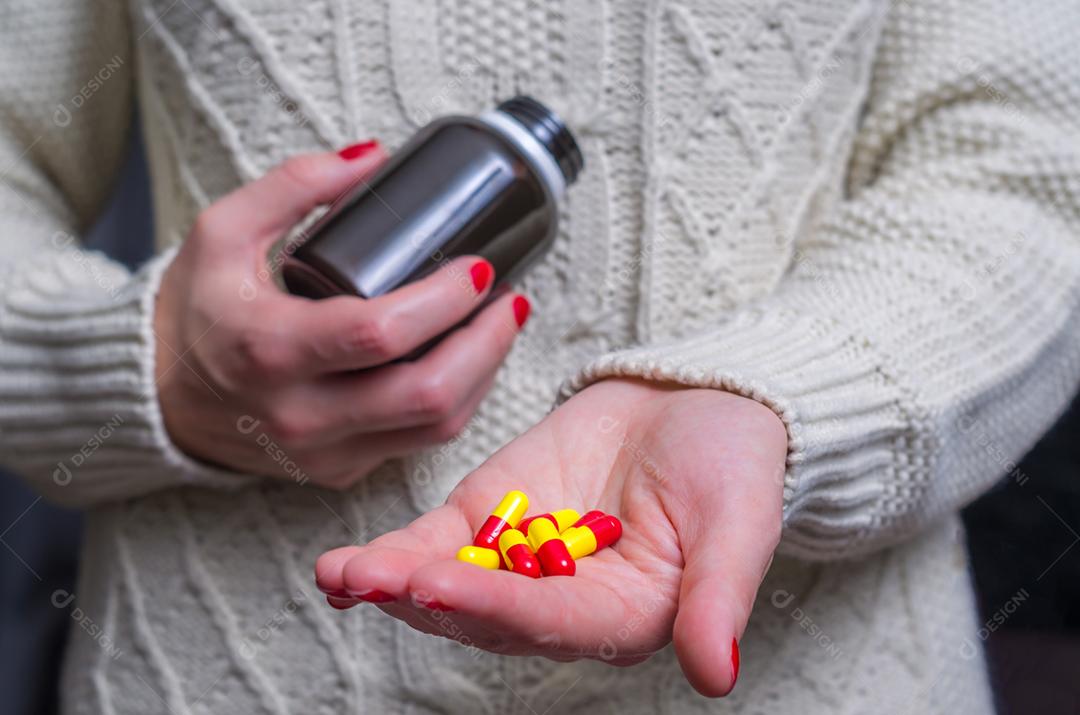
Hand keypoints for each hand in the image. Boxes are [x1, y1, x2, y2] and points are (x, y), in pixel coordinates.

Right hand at [154, 145, 528, 487]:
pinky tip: (468, 361)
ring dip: (485, 374)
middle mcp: (298, 415)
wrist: (163, 396)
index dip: (444, 300)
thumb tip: (372, 156)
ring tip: (501, 325)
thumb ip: (294, 185)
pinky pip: (420, 444)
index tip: (478, 267)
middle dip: (487, 343)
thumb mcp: (224, 231)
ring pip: (435, 427)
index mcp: (268, 350)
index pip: (379, 333)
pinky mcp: (339, 472)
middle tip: (509, 299)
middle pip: (425, 394)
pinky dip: (457, 400)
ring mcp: (323, 453)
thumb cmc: (198, 309)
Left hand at [315, 377, 786, 696]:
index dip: (497, 608)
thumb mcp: (738, 526)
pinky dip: (392, 551)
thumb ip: (719, 598)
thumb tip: (717, 675)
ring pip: (449, 582)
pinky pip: (435, 541)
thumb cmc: (731, 466)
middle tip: (376, 580)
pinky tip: (343, 565)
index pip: (553, 622)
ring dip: (394, 583)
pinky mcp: (489, 518)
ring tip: (345, 573)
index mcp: (622, 618)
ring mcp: (518, 561)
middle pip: (486, 613)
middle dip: (430, 598)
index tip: (443, 588)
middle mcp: (562, 602)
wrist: (697, 406)